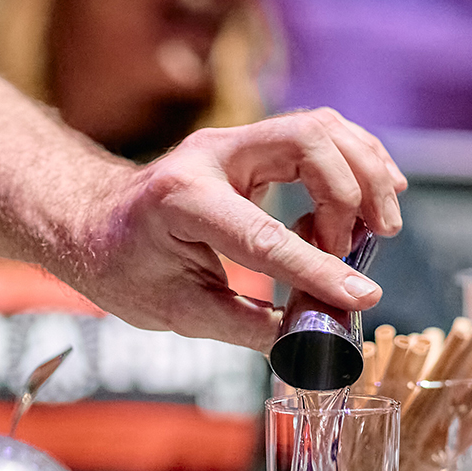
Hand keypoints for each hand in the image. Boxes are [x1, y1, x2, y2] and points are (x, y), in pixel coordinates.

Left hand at [72, 108, 405, 350]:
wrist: (91, 222)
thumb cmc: (123, 268)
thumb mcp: (175, 311)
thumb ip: (245, 325)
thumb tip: (309, 343)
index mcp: (181, 201)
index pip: (265, 235)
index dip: (318, 268)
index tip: (362, 297)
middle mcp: (210, 155)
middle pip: (308, 142)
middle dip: (353, 194)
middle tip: (367, 246)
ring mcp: (233, 140)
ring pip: (320, 128)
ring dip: (365, 171)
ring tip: (380, 225)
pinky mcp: (252, 143)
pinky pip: (319, 134)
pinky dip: (354, 161)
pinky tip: (372, 199)